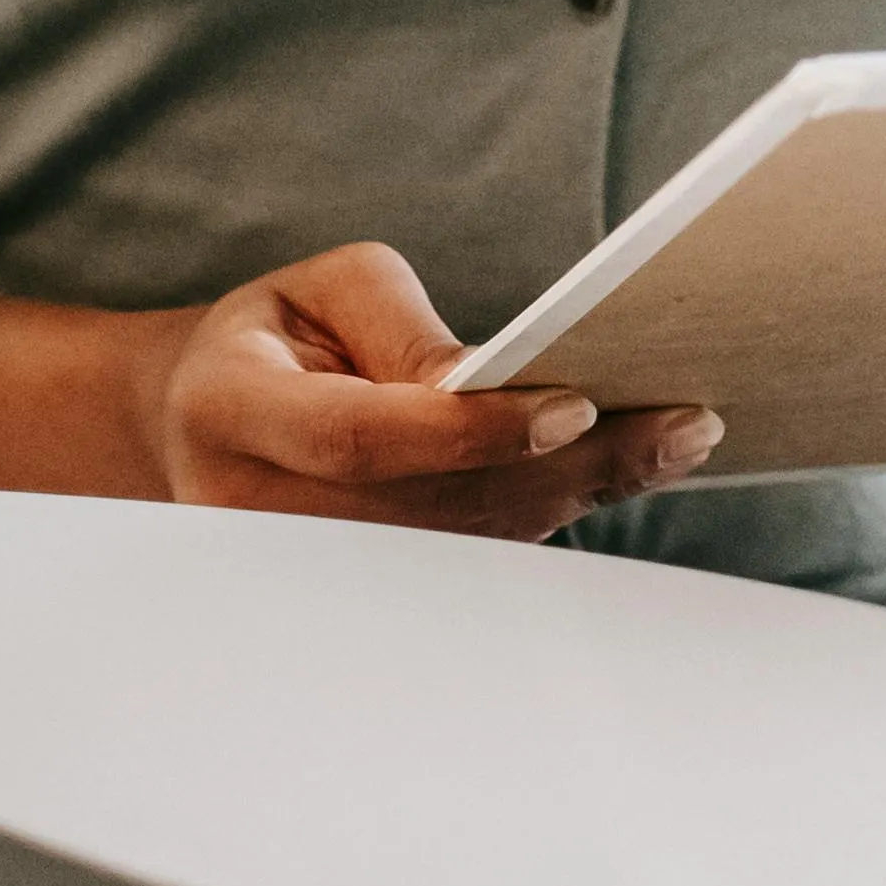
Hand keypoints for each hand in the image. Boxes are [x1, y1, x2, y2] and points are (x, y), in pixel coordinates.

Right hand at [128, 243, 719, 536]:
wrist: (203, 421)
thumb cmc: (279, 336)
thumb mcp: (326, 289)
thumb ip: (403, 326)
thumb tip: (487, 382)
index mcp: (233, 415)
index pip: (362, 439)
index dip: (471, 431)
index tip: (577, 405)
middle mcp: (260, 515)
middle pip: (435, 506)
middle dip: (567, 466)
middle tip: (682, 424)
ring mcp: (306, 574)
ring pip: (463, 547)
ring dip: (580, 494)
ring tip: (681, 438)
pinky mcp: (360, 596)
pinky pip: (467, 561)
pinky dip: (553, 513)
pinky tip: (631, 468)